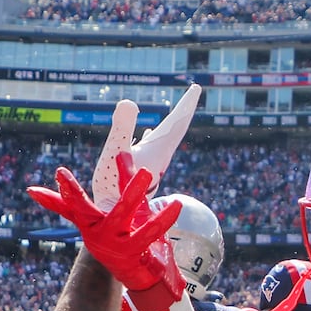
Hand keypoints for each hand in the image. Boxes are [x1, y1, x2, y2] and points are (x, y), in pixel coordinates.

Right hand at [28, 159, 185, 310]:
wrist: (141, 275)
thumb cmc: (127, 238)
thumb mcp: (123, 208)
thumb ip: (122, 181)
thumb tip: (121, 153)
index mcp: (90, 224)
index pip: (70, 207)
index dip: (60, 193)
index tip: (55, 173)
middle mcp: (96, 234)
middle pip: (84, 211)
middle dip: (74, 194)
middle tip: (64, 174)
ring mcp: (113, 244)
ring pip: (120, 214)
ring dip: (131, 193)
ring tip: (144, 172)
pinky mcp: (134, 252)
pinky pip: (149, 231)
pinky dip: (163, 218)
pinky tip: (175, 204)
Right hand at [91, 85, 201, 210]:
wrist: (115, 222)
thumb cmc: (113, 190)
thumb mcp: (115, 153)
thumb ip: (122, 127)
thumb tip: (129, 102)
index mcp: (158, 150)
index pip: (177, 123)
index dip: (186, 105)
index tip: (197, 88)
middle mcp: (159, 157)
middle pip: (175, 129)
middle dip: (183, 110)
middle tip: (194, 91)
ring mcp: (151, 165)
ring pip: (165, 139)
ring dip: (170, 123)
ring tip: (176, 110)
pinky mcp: (141, 171)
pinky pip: (152, 147)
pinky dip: (153, 135)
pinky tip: (146, 133)